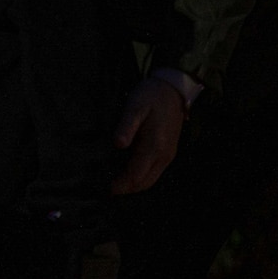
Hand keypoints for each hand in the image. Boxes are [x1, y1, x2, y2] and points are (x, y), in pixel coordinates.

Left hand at [111, 75, 186, 193]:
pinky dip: (140, 177)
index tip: (105, 188)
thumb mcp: (135, 106)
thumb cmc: (151, 96)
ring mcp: (168, 155)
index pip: (136, 175)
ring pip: (150, 180)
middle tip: (105, 189)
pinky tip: (126, 172)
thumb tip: (118, 144)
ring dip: (133, 184)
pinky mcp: (168, 152)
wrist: (173, 89)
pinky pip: (154, 172)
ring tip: (113, 183)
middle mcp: (164, 155)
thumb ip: (126, 126)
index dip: (121, 185)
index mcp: (155, 146)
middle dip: (126, 189)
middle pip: (144, 183)